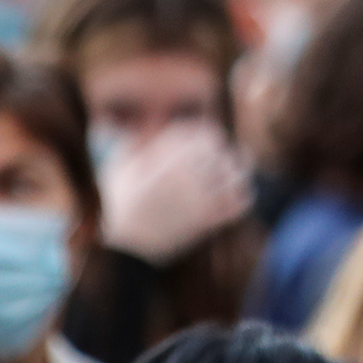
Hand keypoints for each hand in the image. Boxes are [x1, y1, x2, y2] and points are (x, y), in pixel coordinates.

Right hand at [99, 122, 253, 263]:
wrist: (123, 245)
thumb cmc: (119, 201)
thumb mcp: (123, 164)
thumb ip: (141, 139)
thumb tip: (155, 117)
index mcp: (167, 161)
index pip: (206, 135)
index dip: (208, 134)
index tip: (205, 138)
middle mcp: (186, 179)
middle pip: (223, 154)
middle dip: (222, 153)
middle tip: (219, 157)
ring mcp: (198, 202)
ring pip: (236, 177)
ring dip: (236, 173)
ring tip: (231, 173)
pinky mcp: (205, 222)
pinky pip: (239, 205)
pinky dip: (243, 197)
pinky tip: (234, 194)